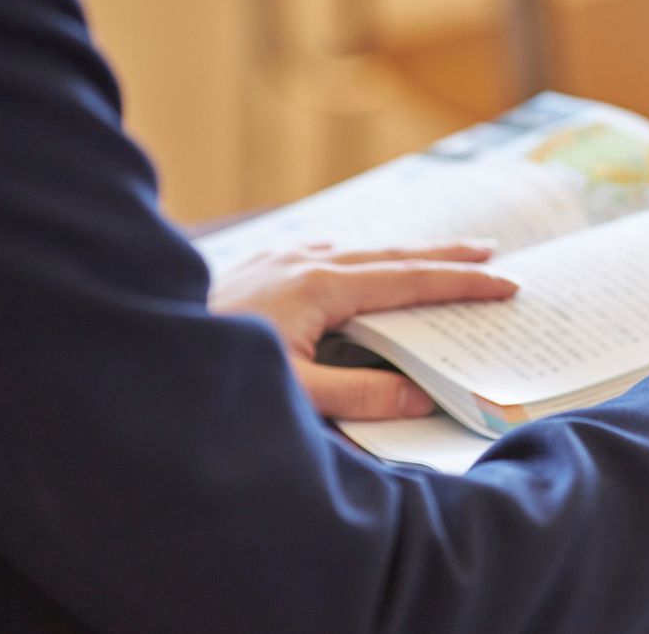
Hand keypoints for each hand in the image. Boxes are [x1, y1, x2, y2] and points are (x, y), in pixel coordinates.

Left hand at [209, 241, 517, 419]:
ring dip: (403, 255)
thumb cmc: (215, 375)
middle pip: (392, 254)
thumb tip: (420, 397)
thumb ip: (361, 397)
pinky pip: (326, 253)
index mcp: (322, 287)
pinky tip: (357, 264)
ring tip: (436, 257)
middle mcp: (305, 261)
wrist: (143, 350)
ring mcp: (280, 258)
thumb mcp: (297, 395)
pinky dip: (360, 257)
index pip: (410, 281)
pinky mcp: (260, 268)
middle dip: (444, 254)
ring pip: (359, 250)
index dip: (461, 283)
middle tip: (491, 251)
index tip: (505, 283)